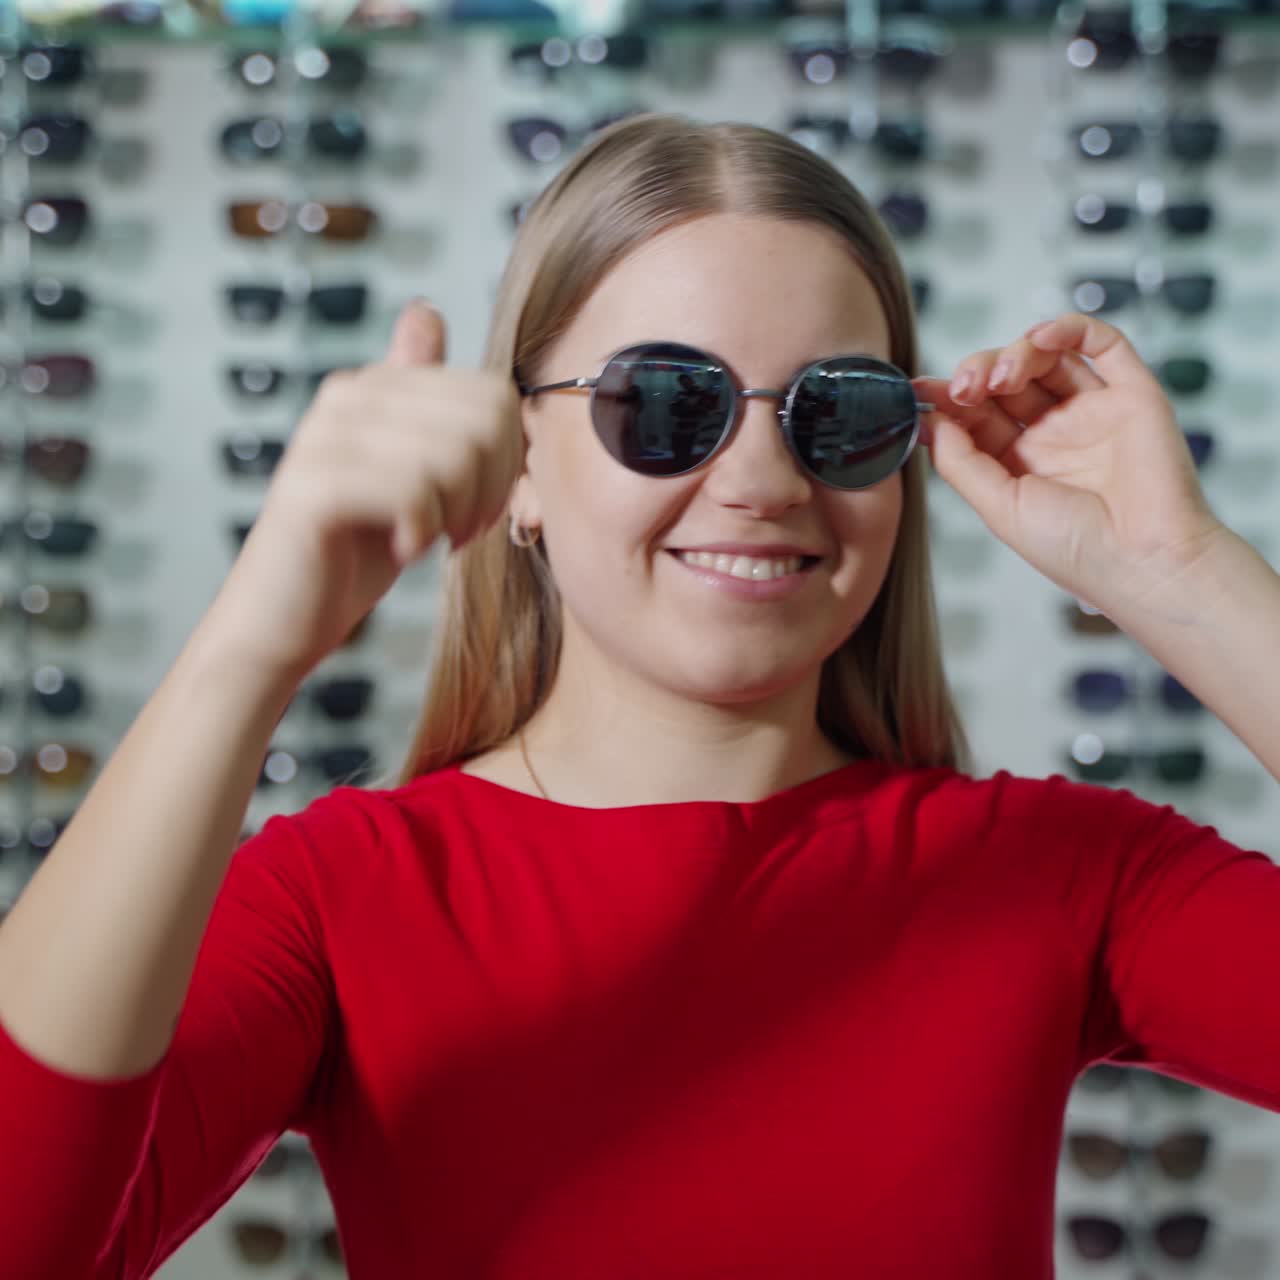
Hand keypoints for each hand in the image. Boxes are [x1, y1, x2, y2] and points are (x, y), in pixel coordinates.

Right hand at [207, 299, 524, 679]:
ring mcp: (325, 435)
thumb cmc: (355, 552)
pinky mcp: (314, 485)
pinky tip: (406, 550)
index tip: (480, 504)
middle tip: (461, 531)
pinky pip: (412, 491)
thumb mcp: (409, 471)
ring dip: (458, 515)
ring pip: (452, 456)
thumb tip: (424, 311)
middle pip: (482, 422)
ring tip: (432, 540)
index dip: (508, 458)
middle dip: (490, 489)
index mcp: (377, 385)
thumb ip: (426, 404)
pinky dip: (424, 531)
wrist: (286, 617)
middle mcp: (348, 396)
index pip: (494, 393)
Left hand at [911, 312, 1228, 618]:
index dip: (948, 398)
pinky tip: (1041, 336)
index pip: (976, 415)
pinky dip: (1070, 329)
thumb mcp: (999, 508)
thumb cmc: (1076, 550)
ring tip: (1002, 377)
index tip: (920, 391)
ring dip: (1015, 353)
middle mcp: (1054, 435)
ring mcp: (1092, 412)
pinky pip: (1103, 345)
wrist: (1144, 561)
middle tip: (964, 388)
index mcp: (1019, 464)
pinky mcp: (1132, 395)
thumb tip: (929, 422)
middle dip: (977, 373)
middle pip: (1006, 381)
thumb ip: (960, 463)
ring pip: (1047, 358)